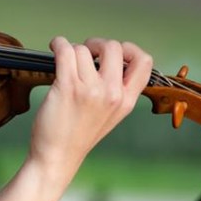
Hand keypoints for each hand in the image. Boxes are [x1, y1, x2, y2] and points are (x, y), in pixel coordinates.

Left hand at [29, 36, 152, 179]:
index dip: (130, 49)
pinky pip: (65, 51)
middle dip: (97, 44)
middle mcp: (113, 93)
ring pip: (84, 49)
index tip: (115, 52)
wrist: (57, 156)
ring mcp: (91, 89)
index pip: (144, 62)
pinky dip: (58, 44)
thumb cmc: (77, 135)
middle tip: (86, 52)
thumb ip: (116, 90)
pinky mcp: (68, 86)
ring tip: (65, 62)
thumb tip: (109, 61)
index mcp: (127, 100)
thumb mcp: (110, 115)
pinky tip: (56, 47)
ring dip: (72, 50)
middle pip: (114, 47)